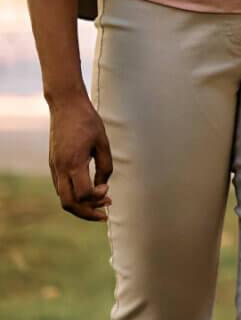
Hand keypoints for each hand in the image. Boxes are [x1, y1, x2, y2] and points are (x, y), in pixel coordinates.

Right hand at [48, 94, 112, 221]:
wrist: (66, 105)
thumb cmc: (87, 121)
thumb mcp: (103, 142)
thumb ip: (105, 166)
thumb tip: (103, 186)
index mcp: (73, 163)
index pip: (82, 194)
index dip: (97, 197)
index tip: (108, 189)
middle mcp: (60, 169)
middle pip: (68, 204)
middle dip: (87, 213)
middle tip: (105, 214)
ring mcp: (54, 167)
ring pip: (63, 198)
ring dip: (81, 205)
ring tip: (101, 204)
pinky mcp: (53, 164)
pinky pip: (61, 187)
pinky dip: (74, 195)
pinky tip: (89, 191)